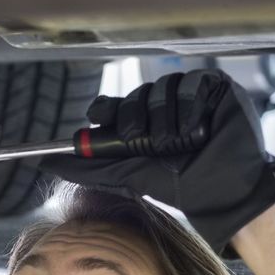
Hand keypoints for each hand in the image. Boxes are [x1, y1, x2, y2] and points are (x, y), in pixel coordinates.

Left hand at [42, 70, 274, 249]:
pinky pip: (191, 83)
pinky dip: (192, 109)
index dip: (107, 111)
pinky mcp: (214, 86)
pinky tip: (201, 129)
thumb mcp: (132, 175)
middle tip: (157, 147)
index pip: (113, 105)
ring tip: (187, 144)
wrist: (228, 191)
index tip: (99, 118)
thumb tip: (46, 163)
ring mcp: (188, 94)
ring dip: (170, 122)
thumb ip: (92, 167)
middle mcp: (161, 106)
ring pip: (161, 89)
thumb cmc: (186, 188)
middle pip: (135, 97)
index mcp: (141, 124)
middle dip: (142, 125)